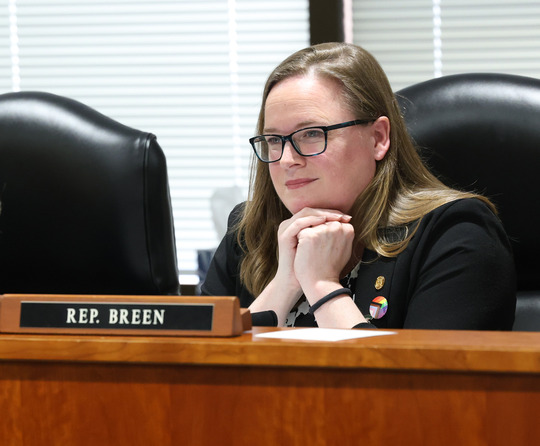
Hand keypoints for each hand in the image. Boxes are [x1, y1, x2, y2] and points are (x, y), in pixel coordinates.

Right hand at [249, 207, 351, 325]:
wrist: (295, 282)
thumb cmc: (310, 267)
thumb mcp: (322, 247)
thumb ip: (330, 235)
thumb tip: (348, 225)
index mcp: (299, 226)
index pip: (316, 212)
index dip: (331, 213)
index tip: (347, 218)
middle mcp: (291, 224)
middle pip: (311, 210)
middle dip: (329, 212)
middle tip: (343, 216)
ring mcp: (286, 229)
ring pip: (306, 213)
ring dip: (322, 214)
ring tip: (336, 218)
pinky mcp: (284, 236)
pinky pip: (299, 223)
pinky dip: (312, 220)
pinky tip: (324, 222)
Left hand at [293, 217, 354, 300]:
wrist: (321, 283)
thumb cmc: (331, 267)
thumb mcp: (344, 248)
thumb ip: (343, 233)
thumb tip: (341, 222)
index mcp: (348, 229)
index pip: (331, 222)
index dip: (325, 234)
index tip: (326, 248)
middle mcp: (337, 227)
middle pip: (320, 222)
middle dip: (316, 233)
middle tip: (319, 251)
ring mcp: (323, 230)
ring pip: (310, 226)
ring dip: (308, 237)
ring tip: (313, 252)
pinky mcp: (309, 235)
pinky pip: (300, 232)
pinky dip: (300, 242)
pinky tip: (305, 252)